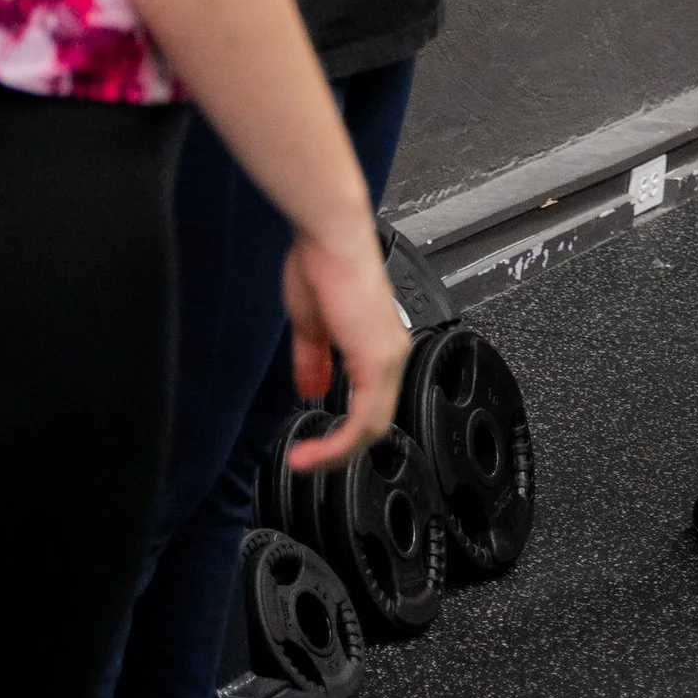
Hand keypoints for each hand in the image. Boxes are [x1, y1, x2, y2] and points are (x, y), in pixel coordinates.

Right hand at [279, 222, 410, 470]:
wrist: (331, 237)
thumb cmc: (323, 263)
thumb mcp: (311, 325)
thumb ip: (313, 360)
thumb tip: (311, 388)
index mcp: (376, 344)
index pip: (369, 404)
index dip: (341, 430)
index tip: (309, 444)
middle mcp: (391, 352)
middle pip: (374, 422)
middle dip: (338, 448)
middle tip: (306, 460)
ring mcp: (389, 356)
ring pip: (373, 425)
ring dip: (338, 450)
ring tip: (306, 461)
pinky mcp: (379, 358)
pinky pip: (366, 416)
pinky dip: (341, 440)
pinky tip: (317, 449)